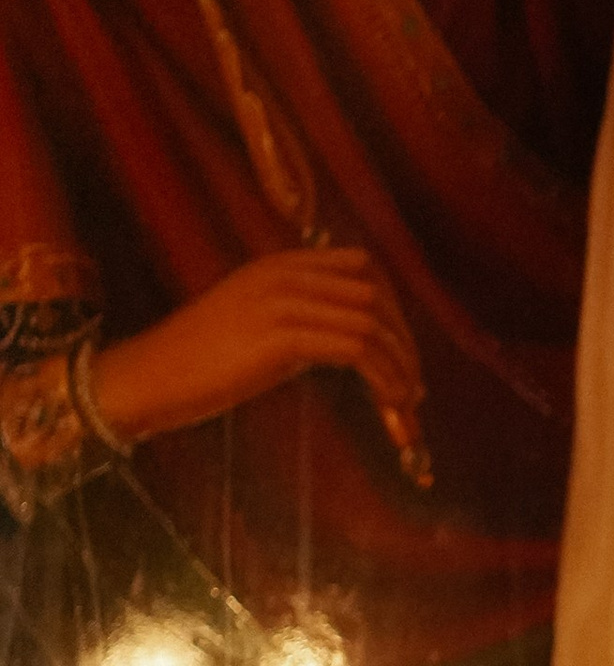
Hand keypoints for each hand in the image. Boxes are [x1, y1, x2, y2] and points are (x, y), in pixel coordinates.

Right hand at [90, 248, 425, 448]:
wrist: (148, 376)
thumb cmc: (197, 360)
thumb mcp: (253, 321)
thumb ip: (299, 317)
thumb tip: (347, 340)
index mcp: (279, 264)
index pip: (360, 265)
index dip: (392, 305)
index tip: (402, 346)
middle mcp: (284, 274)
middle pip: (374, 293)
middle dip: (404, 339)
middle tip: (412, 379)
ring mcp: (282, 302)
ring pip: (370, 322)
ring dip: (399, 363)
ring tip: (406, 399)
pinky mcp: (280, 337)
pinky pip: (354, 349)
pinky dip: (382, 376)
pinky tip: (389, 401)